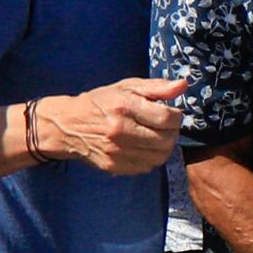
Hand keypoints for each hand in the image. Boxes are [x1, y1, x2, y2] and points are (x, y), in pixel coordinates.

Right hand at [40, 75, 184, 175]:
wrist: (68, 125)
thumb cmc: (100, 103)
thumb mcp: (127, 87)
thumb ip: (157, 87)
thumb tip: (183, 85)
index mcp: (124, 107)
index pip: (166, 118)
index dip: (176, 117)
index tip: (172, 113)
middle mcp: (120, 130)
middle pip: (166, 140)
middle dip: (172, 133)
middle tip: (166, 126)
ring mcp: (116, 151)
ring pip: (159, 156)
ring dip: (164, 147)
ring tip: (156, 137)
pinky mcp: (114, 166)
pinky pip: (146, 167)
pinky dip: (150, 158)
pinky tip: (143, 147)